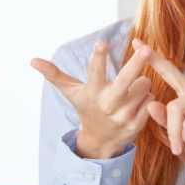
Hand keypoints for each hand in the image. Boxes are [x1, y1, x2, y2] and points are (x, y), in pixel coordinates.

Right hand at [31, 42, 154, 158]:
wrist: (100, 141)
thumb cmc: (87, 108)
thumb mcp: (71, 92)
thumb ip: (55, 75)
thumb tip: (32, 60)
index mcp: (92, 92)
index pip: (94, 72)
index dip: (98, 58)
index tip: (101, 43)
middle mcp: (108, 104)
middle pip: (126, 80)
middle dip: (136, 63)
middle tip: (145, 48)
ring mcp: (124, 115)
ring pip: (144, 85)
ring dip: (141, 81)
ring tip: (131, 87)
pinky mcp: (138, 123)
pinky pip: (151, 98)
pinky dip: (147, 96)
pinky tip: (139, 101)